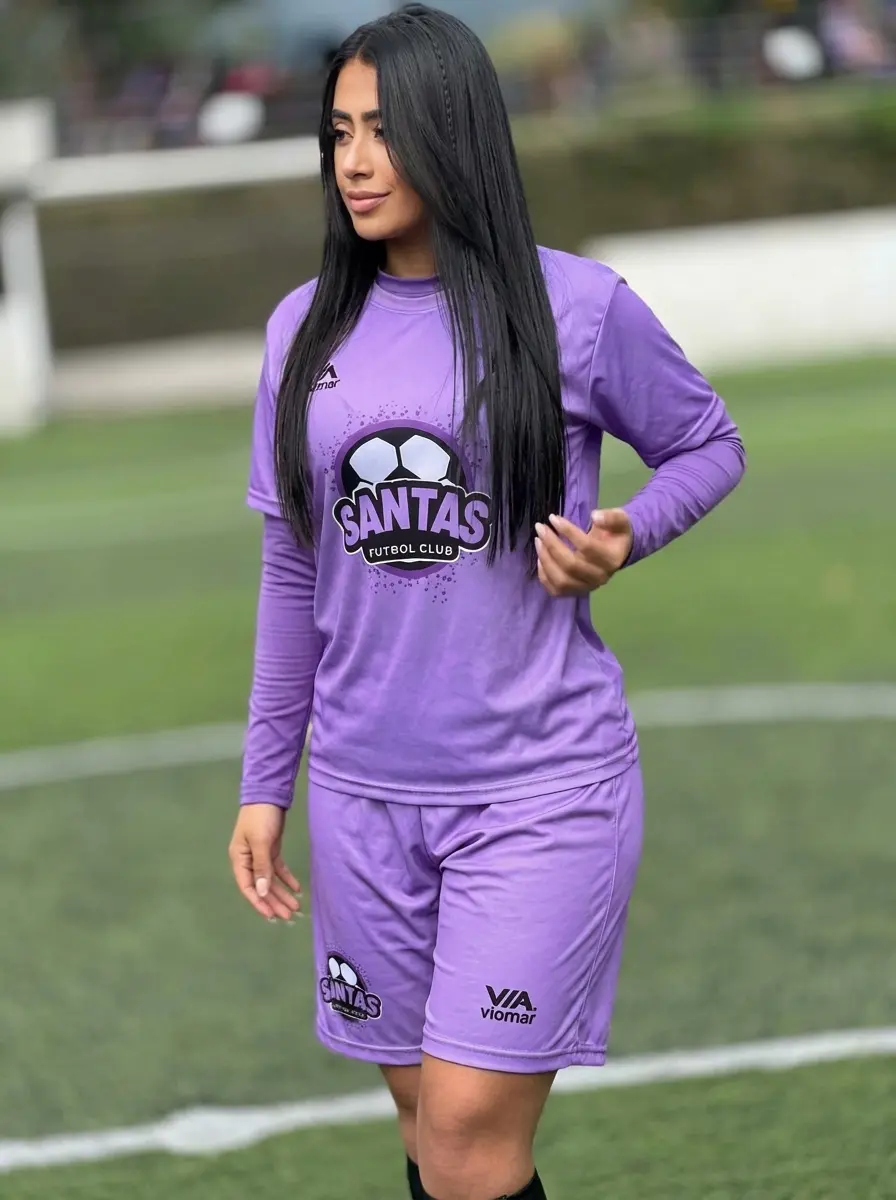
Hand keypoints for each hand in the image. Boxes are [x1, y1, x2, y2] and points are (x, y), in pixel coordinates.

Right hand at [229, 804, 301, 922]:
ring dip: (282, 893)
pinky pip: (278, 869)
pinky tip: (297, 888)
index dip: (259, 902)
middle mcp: (248, 860)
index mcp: (239, 859)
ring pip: (271, 879)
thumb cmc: (260, 817)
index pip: (248, 887)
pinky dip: (287, 878)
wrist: (268, 794)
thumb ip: (261, 867)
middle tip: (288, 916)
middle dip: (274, 901)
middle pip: (261, 886)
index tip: (271, 915)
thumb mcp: (260, 842)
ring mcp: (259, 855)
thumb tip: (261, 892)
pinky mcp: (271, 849)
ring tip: (295, 907)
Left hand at [535, 509, 633, 597]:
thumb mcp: (620, 519)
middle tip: (540, 528)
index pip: (587, 547)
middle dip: (552, 545)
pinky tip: (540, 557)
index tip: (553, 518)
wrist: (617, 552)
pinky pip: (556, 590)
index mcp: (611, 559)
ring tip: (538, 540)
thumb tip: (595, 516)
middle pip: (571, 565)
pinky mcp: (576, 592)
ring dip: (545, 559)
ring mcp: (587, 587)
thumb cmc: (616, 533)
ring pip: (561, 580)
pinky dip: (544, 575)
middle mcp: (600, 577)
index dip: (568, 531)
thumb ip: (611, 517)